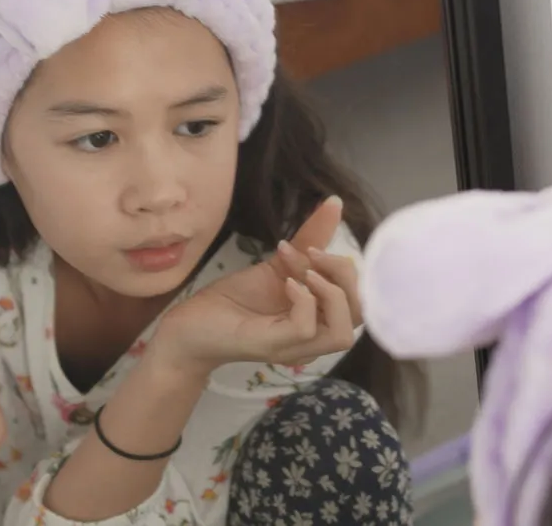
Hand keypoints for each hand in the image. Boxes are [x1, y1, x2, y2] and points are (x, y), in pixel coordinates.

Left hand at [154, 196, 362, 371]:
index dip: (347, 270)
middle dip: (344, 276)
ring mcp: (295, 346)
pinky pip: (307, 329)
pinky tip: (286, 284)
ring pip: (343, 332)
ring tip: (304, 272)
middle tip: (312, 255)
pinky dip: (304, 301)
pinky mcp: (274, 345)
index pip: (361, 301)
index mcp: (319, 318)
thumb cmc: (234, 300)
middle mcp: (314, 337)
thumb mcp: (277, 265)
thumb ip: (310, 241)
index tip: (315, 247)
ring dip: (331, 294)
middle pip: (359, 315)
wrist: (190, 324)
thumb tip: (334, 204)